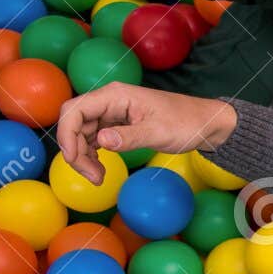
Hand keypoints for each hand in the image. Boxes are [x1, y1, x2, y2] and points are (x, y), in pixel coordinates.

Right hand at [56, 83, 238, 183]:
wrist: (205, 123)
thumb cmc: (186, 123)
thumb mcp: (158, 133)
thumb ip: (129, 137)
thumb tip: (101, 141)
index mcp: (115, 95)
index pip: (75, 109)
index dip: (66, 134)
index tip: (74, 159)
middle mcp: (109, 101)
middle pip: (74, 122)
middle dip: (74, 149)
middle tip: (92, 176)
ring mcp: (112, 112)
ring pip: (82, 133)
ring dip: (83, 155)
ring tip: (99, 177)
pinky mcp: (118, 124)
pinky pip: (95, 138)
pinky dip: (92, 154)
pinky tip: (100, 169)